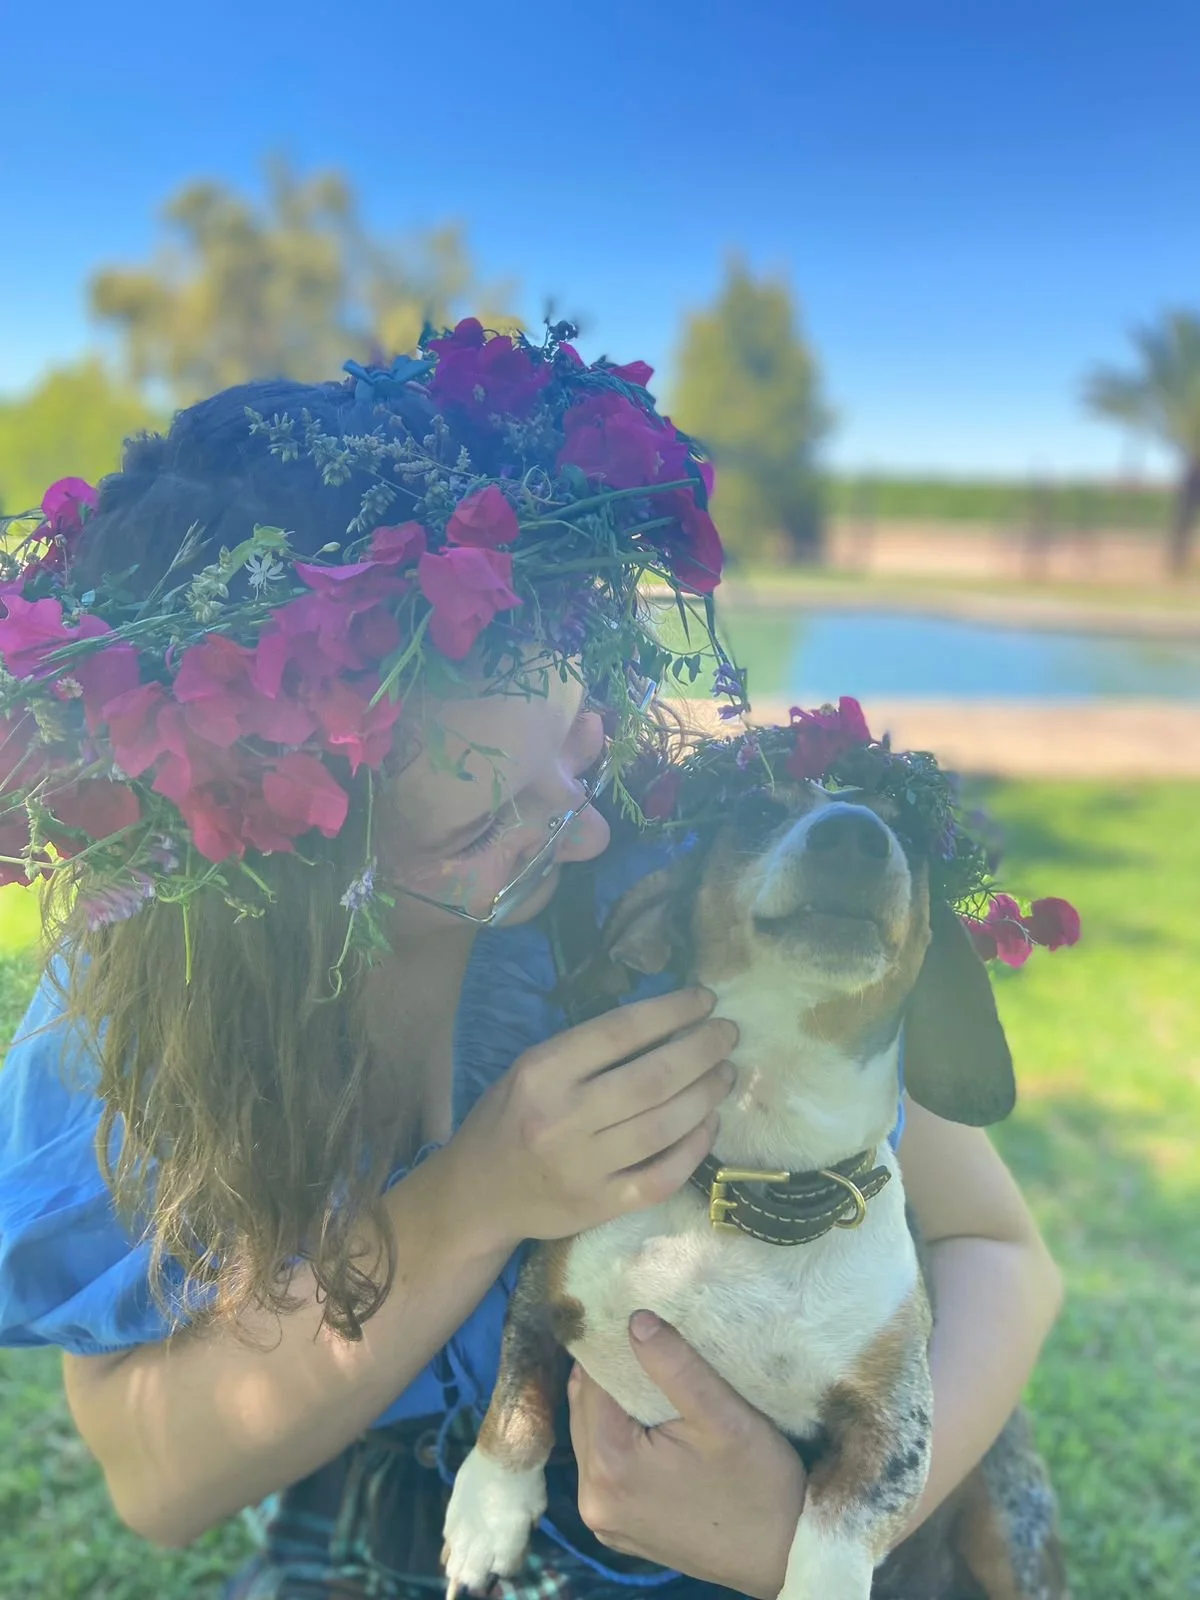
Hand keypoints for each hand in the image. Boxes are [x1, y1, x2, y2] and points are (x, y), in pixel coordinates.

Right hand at [455, 989, 736, 1245]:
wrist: (478, 1195)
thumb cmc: (508, 1119)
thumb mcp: (530, 1069)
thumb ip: (586, 1050)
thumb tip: (664, 1022)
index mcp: (542, 1073)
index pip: (620, 1031)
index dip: (671, 1011)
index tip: (704, 1000)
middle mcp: (562, 1119)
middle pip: (653, 1078)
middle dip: (702, 1050)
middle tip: (728, 1033)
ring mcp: (583, 1168)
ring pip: (665, 1126)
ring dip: (706, 1095)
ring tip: (725, 1073)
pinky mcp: (600, 1207)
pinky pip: (662, 1177)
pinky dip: (694, 1148)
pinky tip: (709, 1124)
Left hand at [567, 1312, 806, 1598]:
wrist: (784, 1557)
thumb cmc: (760, 1487)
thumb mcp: (723, 1416)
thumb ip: (676, 1365)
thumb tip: (634, 1318)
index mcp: (611, 1467)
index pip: (592, 1382)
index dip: (610, 1345)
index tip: (630, 1314)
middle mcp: (593, 1499)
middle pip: (584, 1409)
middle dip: (609, 1372)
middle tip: (640, 1338)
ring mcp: (603, 1520)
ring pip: (591, 1436)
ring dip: (611, 1404)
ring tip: (648, 1375)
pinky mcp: (618, 1529)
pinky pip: (602, 1466)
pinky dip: (617, 1437)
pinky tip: (649, 1422)